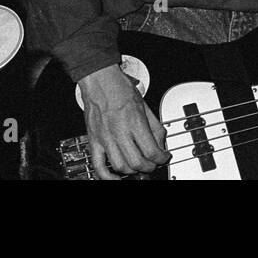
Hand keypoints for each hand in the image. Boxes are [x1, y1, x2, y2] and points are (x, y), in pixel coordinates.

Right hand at [77, 64, 169, 179]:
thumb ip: (154, 125)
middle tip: (152, 164)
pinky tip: (116, 178)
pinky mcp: (94, 140)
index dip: (161, 158)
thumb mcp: (144, 104)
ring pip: (121, 167)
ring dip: (132, 171)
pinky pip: (98, 166)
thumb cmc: (119, 87)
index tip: (163, 157)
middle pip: (137, 163)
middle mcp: (120, 131)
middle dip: (149, 167)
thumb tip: (161, 142)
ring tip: (137, 166)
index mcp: (134, 122)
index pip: (152, 151)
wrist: (100, 79)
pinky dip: (108, 177)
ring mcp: (105, 138)